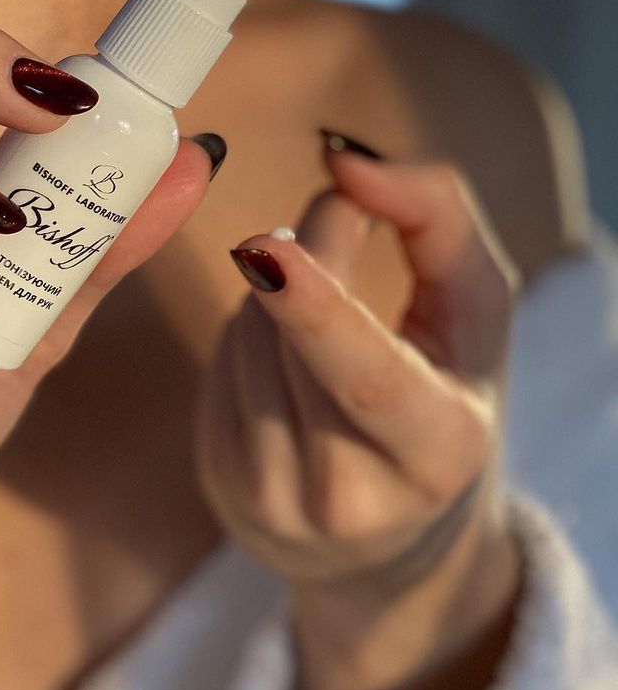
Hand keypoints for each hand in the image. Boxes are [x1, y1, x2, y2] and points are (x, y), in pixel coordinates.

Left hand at [195, 143, 523, 689]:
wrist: (406, 535)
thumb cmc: (451, 397)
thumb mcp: (476, 317)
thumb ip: (430, 223)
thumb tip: (347, 154)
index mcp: (434, 453)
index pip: (366, 382)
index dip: (319, 309)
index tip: (265, 243)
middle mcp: (348, 498)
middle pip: (286, 334)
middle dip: (305, 264)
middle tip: (325, 223)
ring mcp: (272, 506)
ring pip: (237, 347)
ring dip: (273, 300)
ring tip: (320, 316)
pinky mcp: (223, 491)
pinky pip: (213, 378)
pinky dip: (244, 345)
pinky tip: (281, 364)